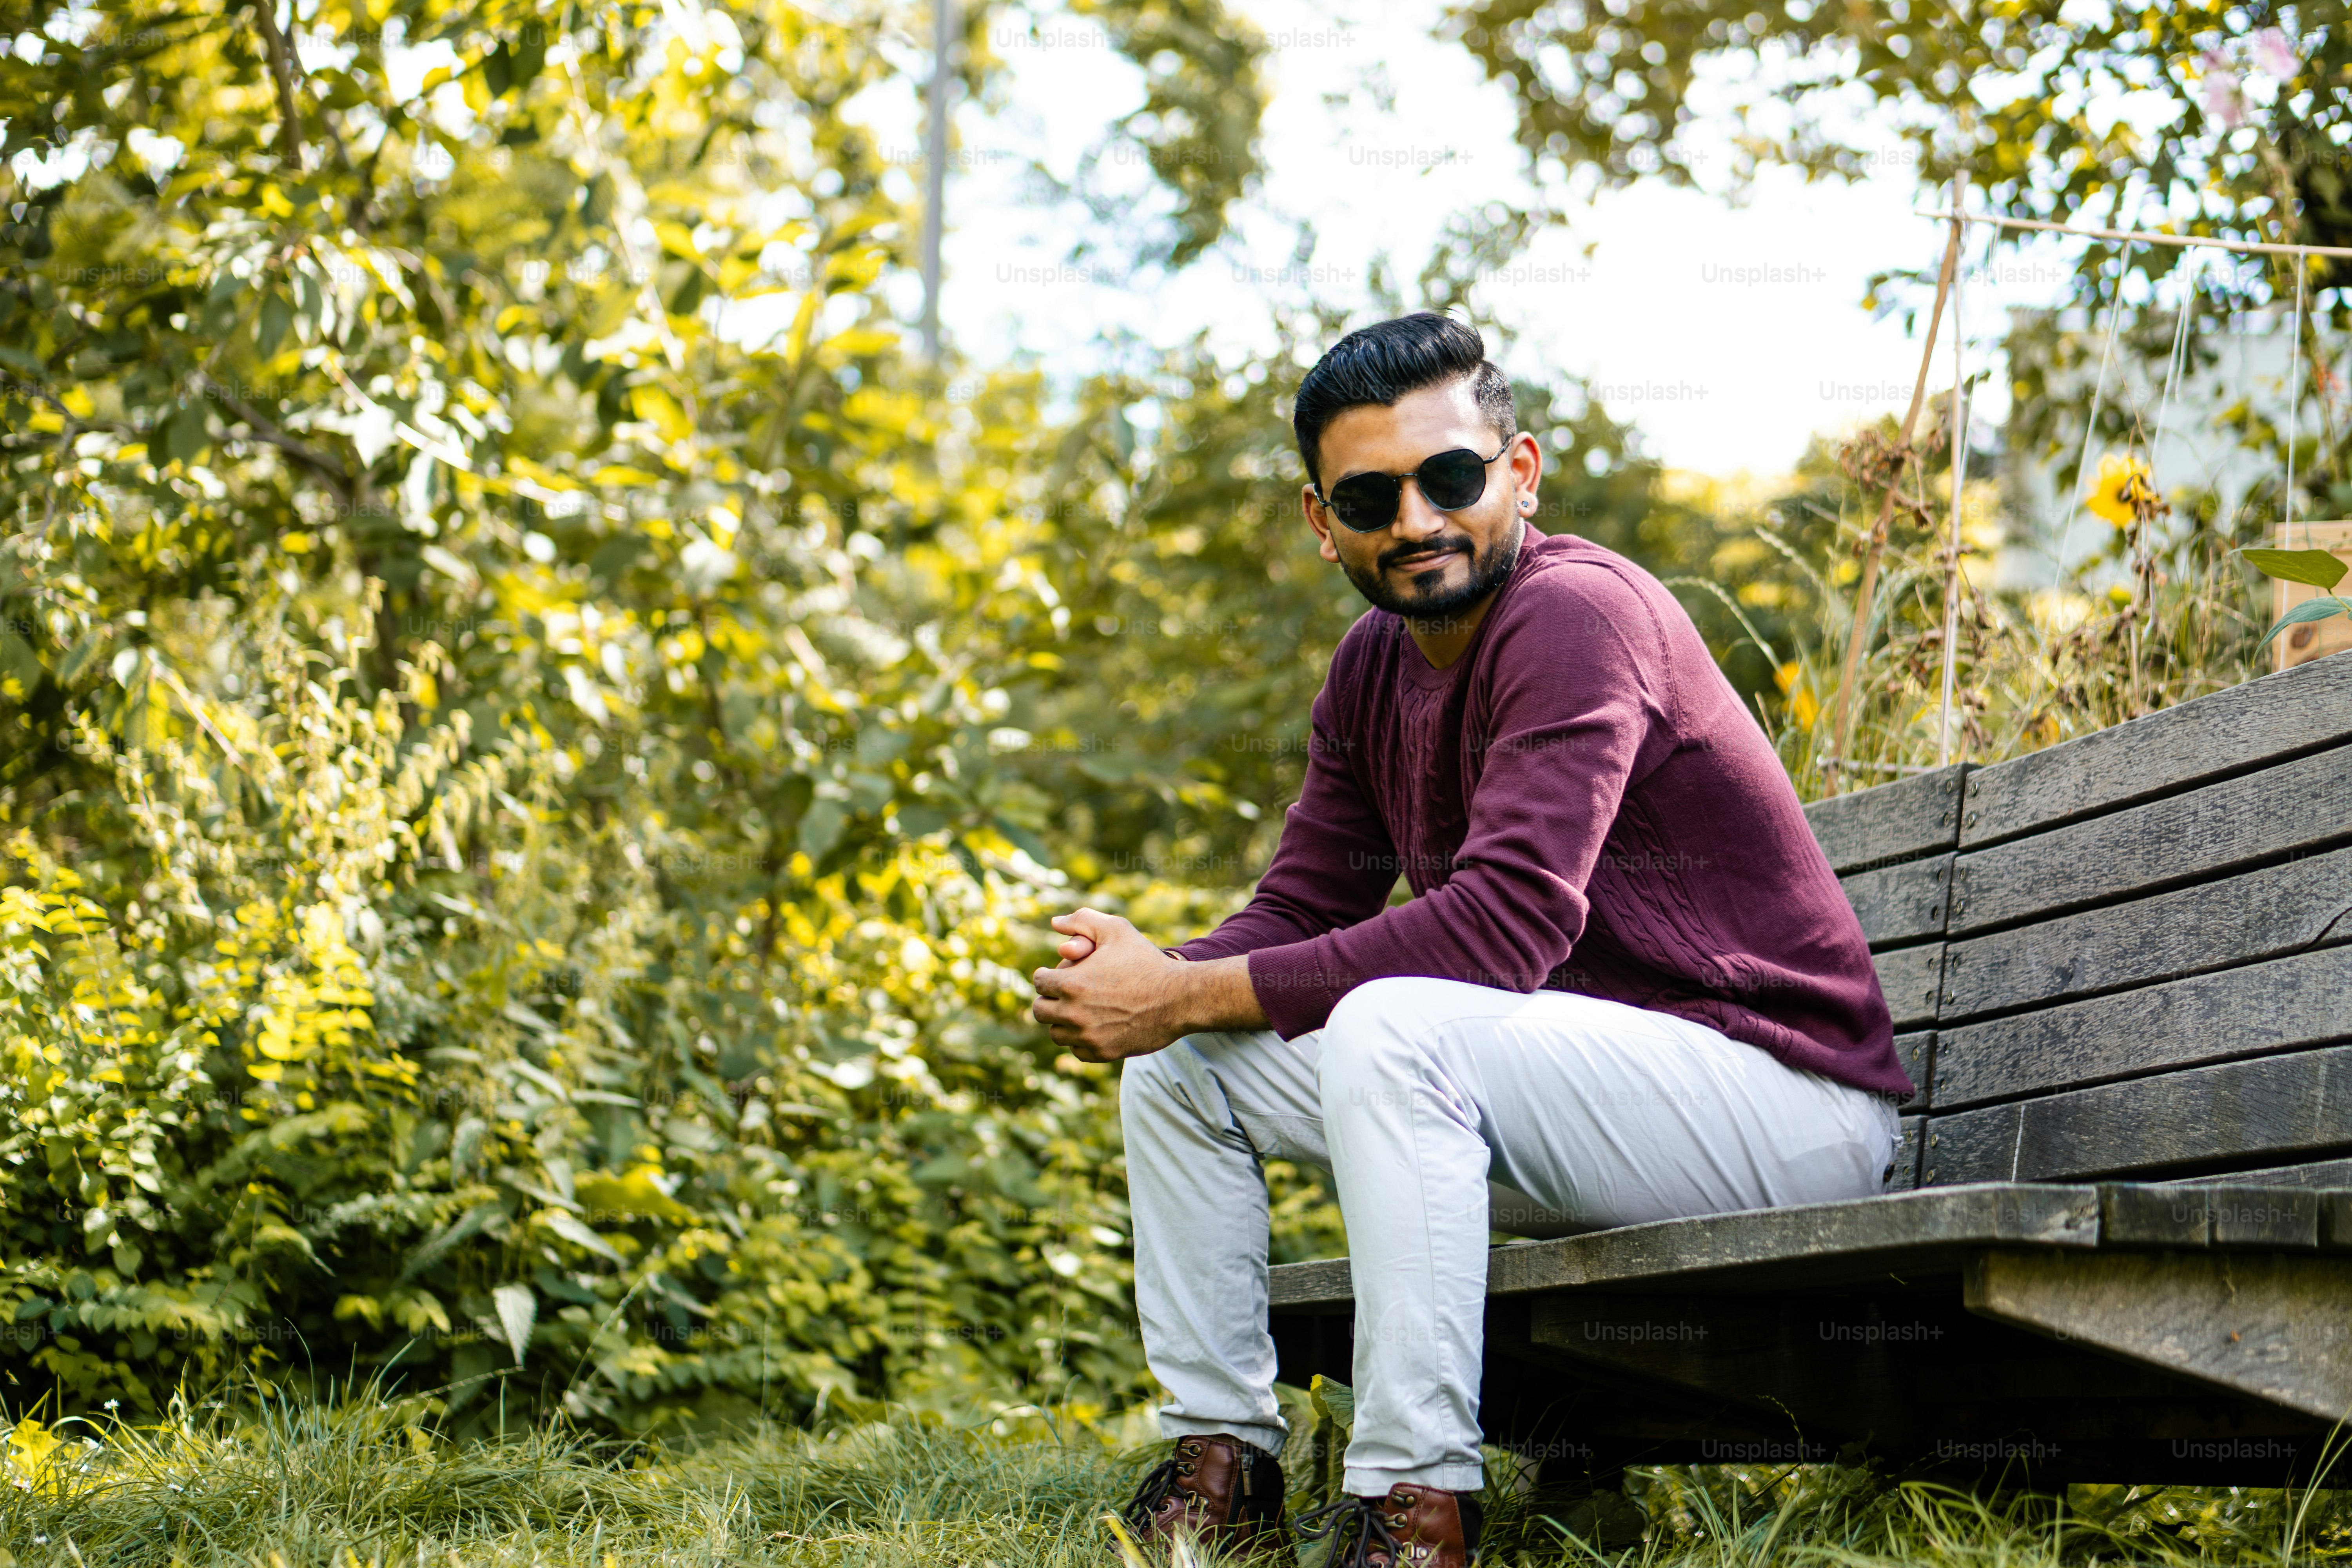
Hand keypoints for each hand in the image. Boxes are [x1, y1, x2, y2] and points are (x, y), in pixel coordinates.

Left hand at [1032, 908, 1185, 1062]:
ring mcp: (1087, 1036)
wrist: (1178, 998)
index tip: (1060, 974)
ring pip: (1056, 1034)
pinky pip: (1077, 1050)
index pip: (1038, 982)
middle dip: (1050, 999)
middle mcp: (1074, 1013)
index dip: (1048, 975)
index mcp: (1071, 983)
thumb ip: (1082, 920)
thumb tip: (1055, 923)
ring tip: (1080, 1009)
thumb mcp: (1116, 929)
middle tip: (1065, 994)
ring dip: (1063, 1022)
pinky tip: (1095, 1025)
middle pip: (1040, 1011)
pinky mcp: (1102, 1053)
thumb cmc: (1146, 961)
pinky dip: (1081, 1040)